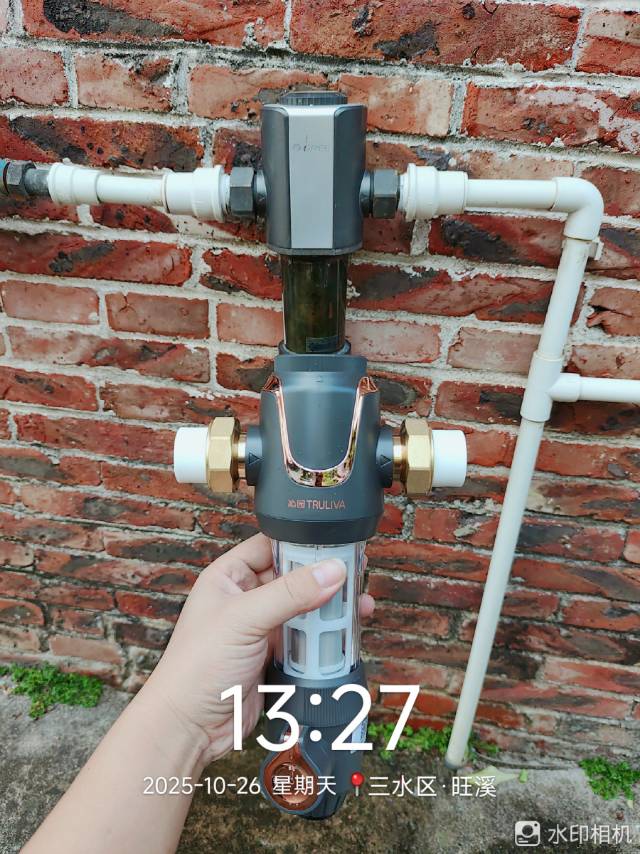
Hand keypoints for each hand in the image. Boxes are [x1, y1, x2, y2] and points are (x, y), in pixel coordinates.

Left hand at [144, 533, 373, 767]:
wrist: (189, 727)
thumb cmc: (196, 667)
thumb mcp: (244, 619)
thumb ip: (290, 593)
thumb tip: (331, 570)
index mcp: (229, 577)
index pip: (271, 545)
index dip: (302, 543)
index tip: (336, 543)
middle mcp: (245, 599)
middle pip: (294, 578)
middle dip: (324, 578)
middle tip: (356, 574)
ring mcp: (261, 628)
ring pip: (304, 610)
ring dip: (330, 609)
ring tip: (360, 605)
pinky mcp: (273, 656)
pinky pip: (305, 640)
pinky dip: (325, 638)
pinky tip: (345, 635)